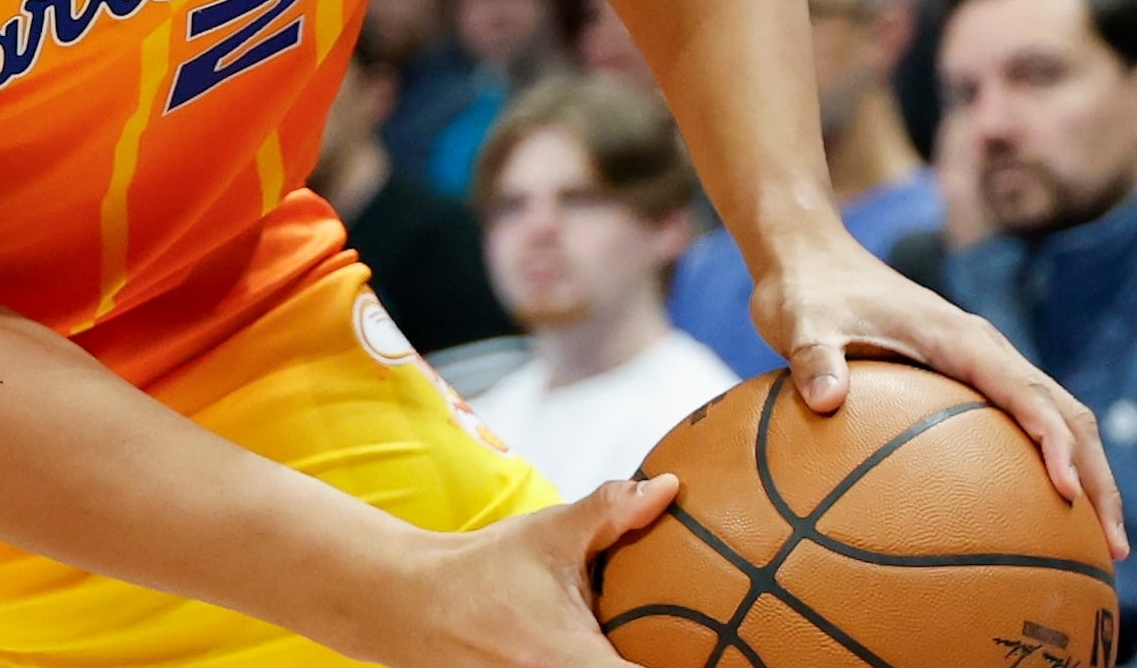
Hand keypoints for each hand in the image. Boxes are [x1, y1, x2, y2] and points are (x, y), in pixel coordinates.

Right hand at [359, 475, 672, 667]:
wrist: (410, 604)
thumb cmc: (480, 571)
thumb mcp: (548, 535)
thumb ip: (611, 512)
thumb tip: (668, 488)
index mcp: (577, 664)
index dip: (696, 667)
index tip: (726, 653)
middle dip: (670, 662)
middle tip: (701, 645)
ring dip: (633, 663)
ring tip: (660, 643)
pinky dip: (606, 666)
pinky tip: (621, 647)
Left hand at [750, 231, 1125, 558]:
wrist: (808, 255)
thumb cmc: (806, 290)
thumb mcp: (798, 321)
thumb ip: (812, 358)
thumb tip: (825, 402)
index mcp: (962, 339)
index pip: (1028, 395)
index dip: (1055, 445)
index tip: (1067, 496)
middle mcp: (986, 351)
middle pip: (1067, 415)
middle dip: (1097, 479)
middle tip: (1112, 548)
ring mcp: (981, 365)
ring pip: (1055, 421)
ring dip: (1084, 477)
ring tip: (1094, 551)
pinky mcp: (966, 378)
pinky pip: (1020, 426)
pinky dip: (1042, 468)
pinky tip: (1024, 522)